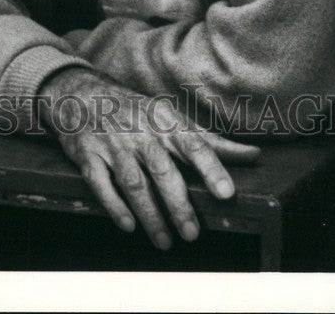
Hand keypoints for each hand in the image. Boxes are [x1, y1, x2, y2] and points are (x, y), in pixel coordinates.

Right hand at [37, 66, 260, 248]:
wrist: (81, 93)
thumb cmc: (137, 110)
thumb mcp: (173, 118)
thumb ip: (212, 140)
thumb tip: (254, 154)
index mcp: (165, 120)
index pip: (193, 144)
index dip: (211, 169)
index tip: (226, 193)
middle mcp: (140, 131)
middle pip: (163, 170)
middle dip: (178, 203)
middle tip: (192, 233)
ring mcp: (113, 143)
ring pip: (134, 182)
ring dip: (150, 214)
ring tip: (165, 241)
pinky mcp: (88, 155)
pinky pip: (101, 183)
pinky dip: (114, 205)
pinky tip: (129, 226)